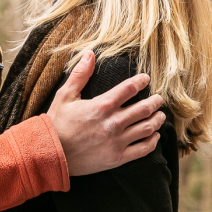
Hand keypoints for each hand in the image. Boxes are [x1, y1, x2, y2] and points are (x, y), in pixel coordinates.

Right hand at [46, 50, 165, 175]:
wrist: (51, 153)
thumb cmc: (57, 123)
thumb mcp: (65, 95)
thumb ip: (80, 75)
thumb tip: (90, 54)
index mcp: (102, 105)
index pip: (129, 89)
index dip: (141, 81)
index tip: (146, 79)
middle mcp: (113, 123)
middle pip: (143, 108)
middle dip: (154, 102)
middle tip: (159, 99)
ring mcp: (117, 141)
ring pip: (147, 128)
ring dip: (157, 120)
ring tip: (161, 115)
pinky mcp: (118, 157)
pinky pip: (143, 149)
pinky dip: (153, 141)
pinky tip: (155, 136)